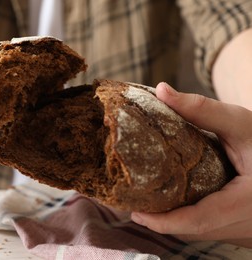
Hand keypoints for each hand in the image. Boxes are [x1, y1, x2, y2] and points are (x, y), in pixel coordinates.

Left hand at [131, 82, 251, 247]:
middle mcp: (247, 223)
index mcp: (248, 202)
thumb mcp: (240, 123)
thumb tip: (161, 90)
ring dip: (174, 223)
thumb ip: (202, 109)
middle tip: (134, 207)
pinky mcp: (243, 226)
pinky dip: (189, 220)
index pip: (201, 220)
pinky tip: (173, 206)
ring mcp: (246, 228)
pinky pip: (211, 229)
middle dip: (163, 223)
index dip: (166, 222)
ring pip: (203, 232)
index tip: (138, 215)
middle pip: (196, 230)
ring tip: (147, 206)